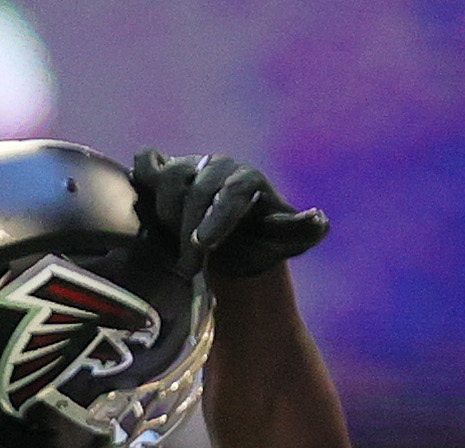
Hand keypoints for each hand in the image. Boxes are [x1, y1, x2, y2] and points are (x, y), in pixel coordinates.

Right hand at [131, 150, 329, 279]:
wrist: (227, 241)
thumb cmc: (255, 244)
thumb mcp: (282, 244)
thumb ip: (301, 234)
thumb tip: (320, 221)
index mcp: (249, 182)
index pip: (234, 191)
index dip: (218, 216)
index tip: (204, 245)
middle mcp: (219, 168)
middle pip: (197, 188)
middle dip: (190, 230)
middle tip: (190, 268)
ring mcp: (190, 168)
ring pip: (170, 177)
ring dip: (167, 214)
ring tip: (174, 243)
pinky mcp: (163, 173)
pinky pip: (147, 163)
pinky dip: (144, 173)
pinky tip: (145, 197)